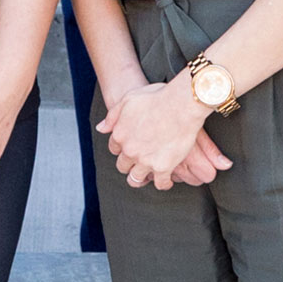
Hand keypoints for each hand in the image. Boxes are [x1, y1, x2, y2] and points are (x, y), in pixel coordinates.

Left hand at [99, 77, 235, 189]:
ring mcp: (145, 161)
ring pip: (136, 178)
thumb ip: (113, 116)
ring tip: (148, 174)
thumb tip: (101, 128)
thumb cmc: (158, 98)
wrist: (181, 104)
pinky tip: (167, 179)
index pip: (114, 148)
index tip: (130, 146)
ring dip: (141, 177)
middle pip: (123, 165)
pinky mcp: (163, 167)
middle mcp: (130, 150)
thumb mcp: (129, 100)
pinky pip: (160, 184)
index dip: (122, 147)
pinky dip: (163, 183)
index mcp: (120, 134)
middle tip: (139, 160)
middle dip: (129, 163)